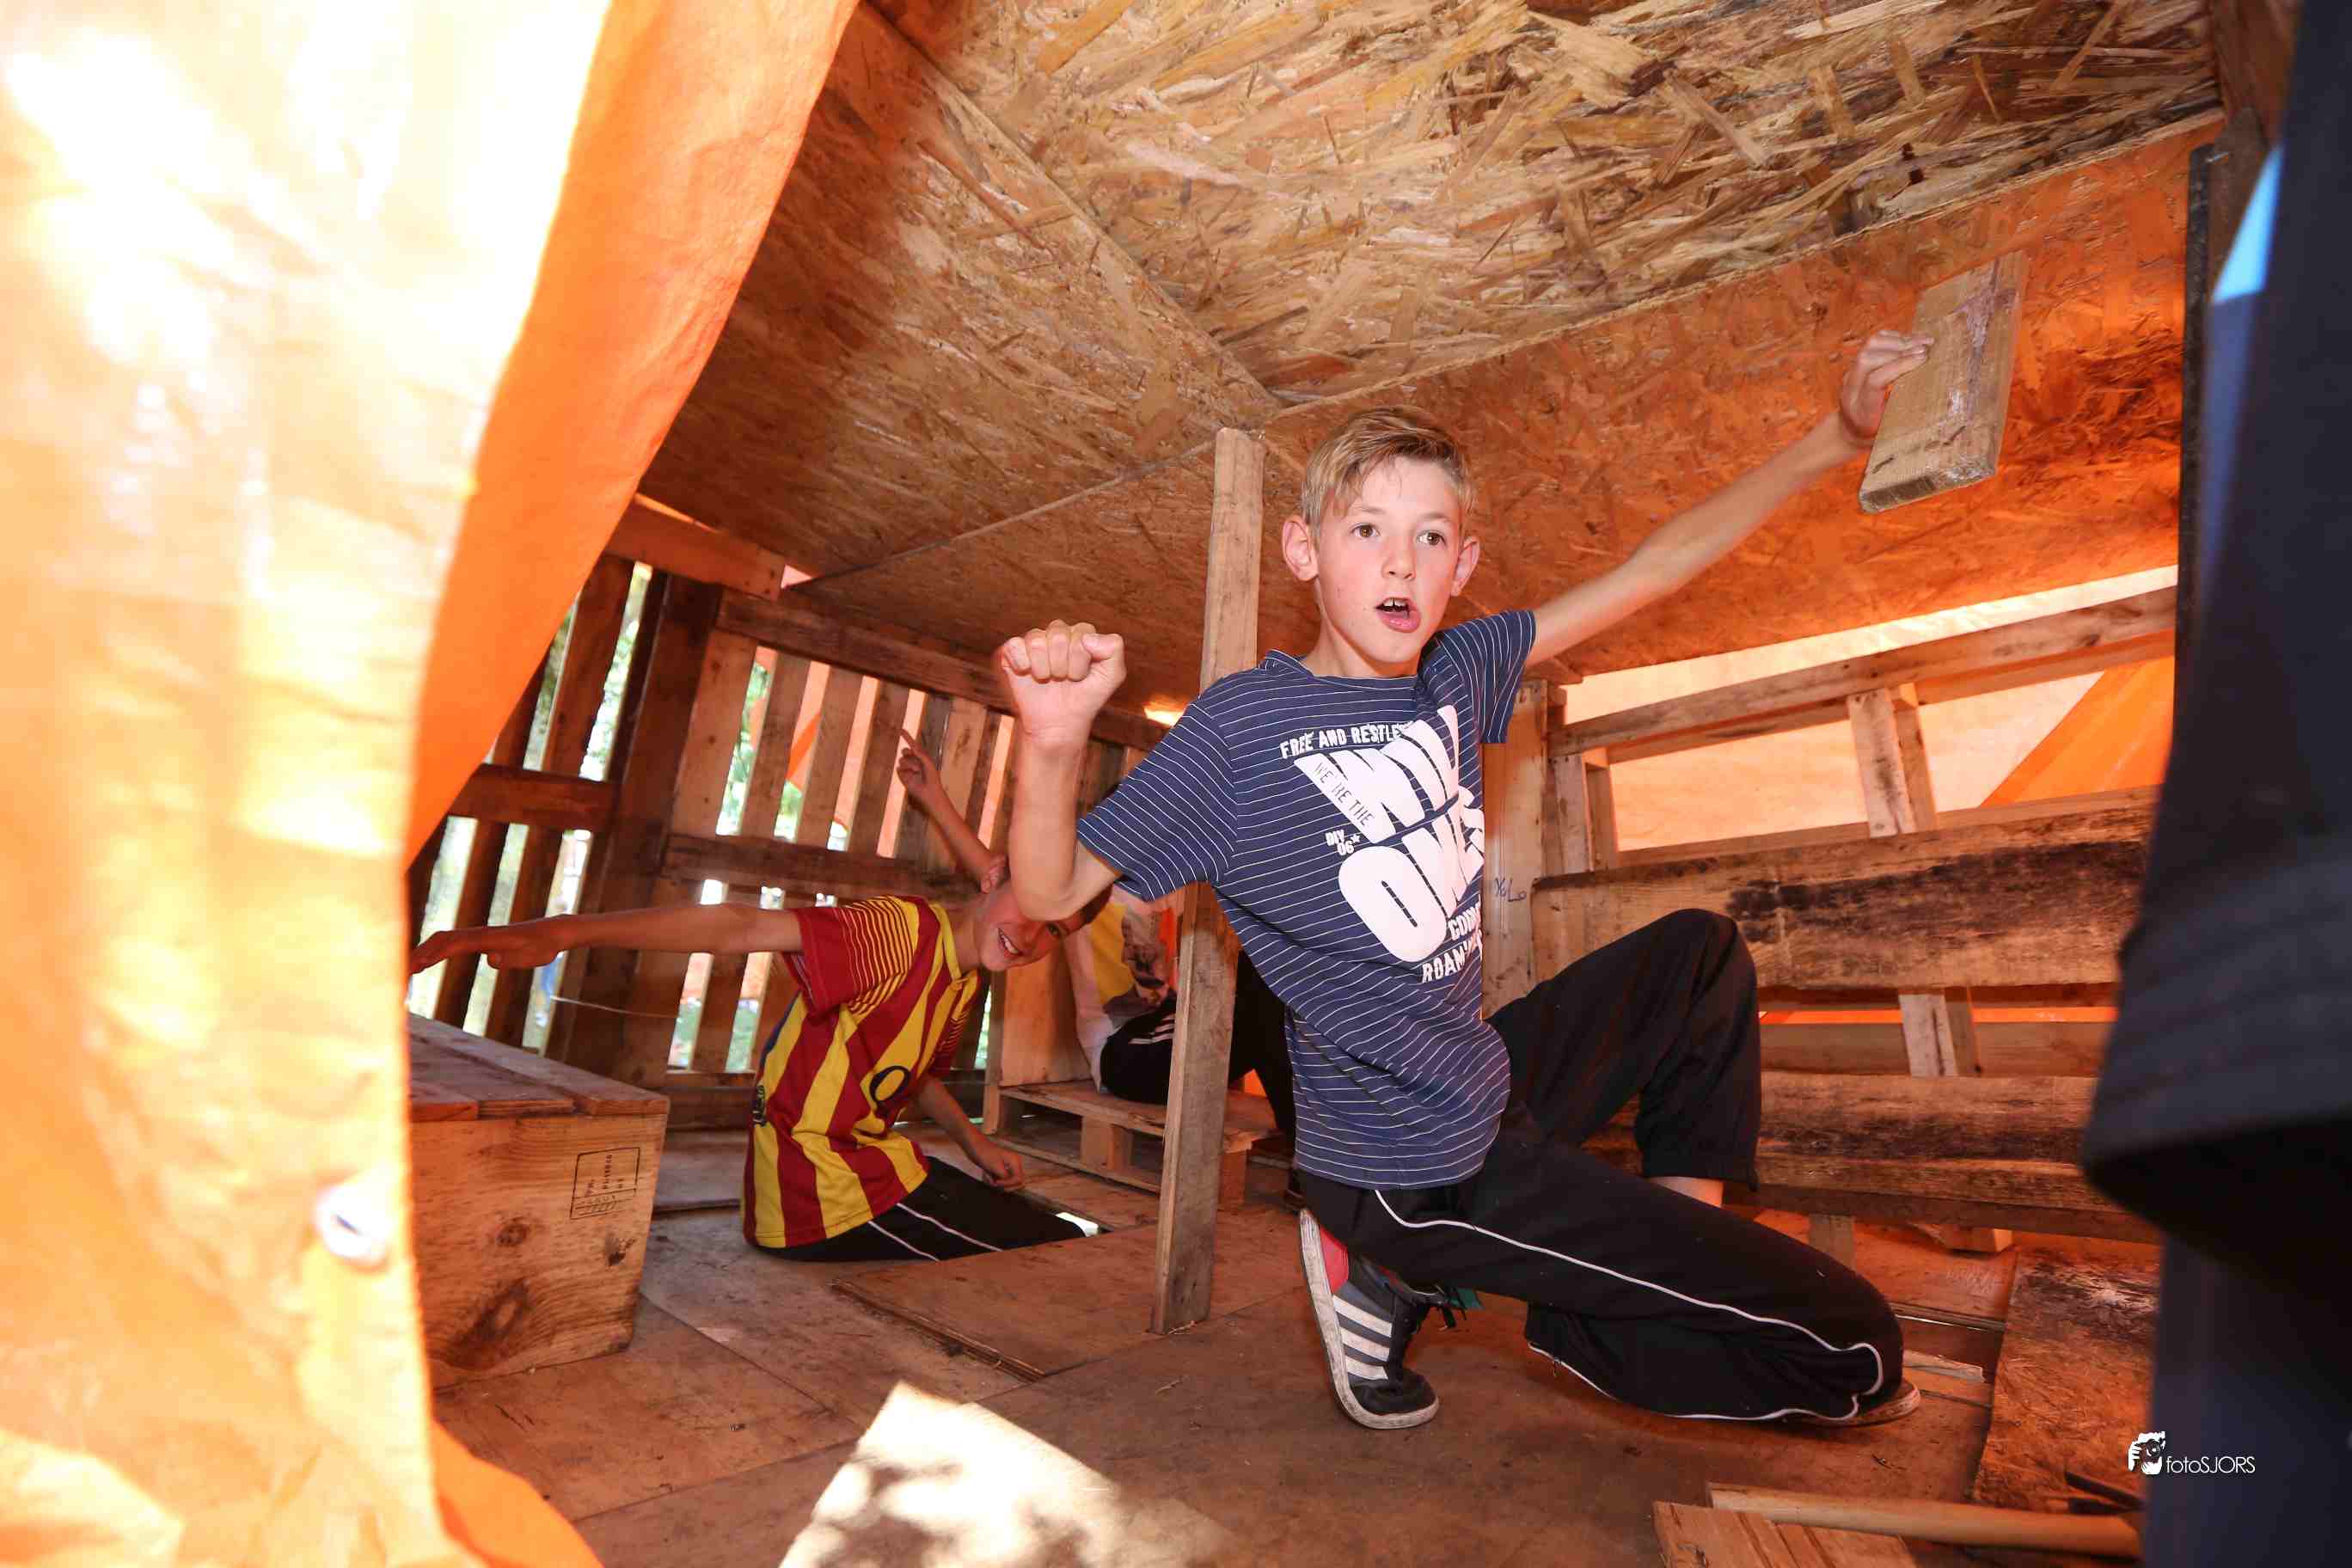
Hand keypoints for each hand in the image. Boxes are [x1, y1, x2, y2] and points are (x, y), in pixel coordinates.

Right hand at [409, 920, 565, 975]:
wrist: (553, 932)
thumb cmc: (543, 946)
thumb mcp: (531, 957)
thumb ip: (511, 959)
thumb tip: (490, 960)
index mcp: (488, 938)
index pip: (454, 944)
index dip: (434, 954)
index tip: (417, 966)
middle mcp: (479, 934)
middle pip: (441, 940)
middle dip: (419, 954)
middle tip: (401, 973)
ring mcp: (478, 936)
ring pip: (443, 940)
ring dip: (423, 952)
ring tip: (405, 970)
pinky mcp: (480, 940)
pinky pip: (451, 943)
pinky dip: (434, 951)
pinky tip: (425, 963)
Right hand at [895, 729, 943, 800]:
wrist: (929, 791)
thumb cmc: (932, 777)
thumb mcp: (928, 763)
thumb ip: (921, 754)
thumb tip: (912, 747)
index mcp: (920, 756)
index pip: (912, 745)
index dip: (907, 737)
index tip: (901, 729)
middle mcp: (913, 761)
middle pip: (904, 750)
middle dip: (908, 753)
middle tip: (914, 758)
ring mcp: (907, 768)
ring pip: (902, 760)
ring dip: (910, 764)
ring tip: (917, 771)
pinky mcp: (902, 775)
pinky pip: (899, 768)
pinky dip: (906, 771)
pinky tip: (912, 776)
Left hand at [969, 1137, 1024, 1188]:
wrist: (975, 1147)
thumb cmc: (985, 1154)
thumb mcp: (996, 1166)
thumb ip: (1005, 1177)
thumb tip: (1011, 1185)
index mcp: (1015, 1161)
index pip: (1018, 1179)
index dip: (1008, 1184)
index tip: (997, 1182)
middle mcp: (1014, 1165)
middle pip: (1015, 1183)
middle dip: (1003, 1185)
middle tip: (993, 1181)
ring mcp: (1008, 1168)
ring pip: (1007, 1183)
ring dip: (996, 1182)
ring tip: (987, 1176)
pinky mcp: (1001, 1171)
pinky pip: (1000, 1180)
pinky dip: (992, 1180)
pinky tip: (986, 1175)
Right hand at [998, 620, 1125, 747]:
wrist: (1059, 724)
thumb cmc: (1086, 697)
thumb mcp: (1112, 676)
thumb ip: (1113, 650)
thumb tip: (1087, 638)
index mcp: (1081, 633)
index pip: (1081, 636)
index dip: (1080, 662)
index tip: (1080, 677)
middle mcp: (1058, 632)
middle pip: (1058, 637)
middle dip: (1062, 667)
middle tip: (1063, 679)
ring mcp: (1035, 640)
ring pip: (1037, 642)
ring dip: (1044, 669)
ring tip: (1048, 679)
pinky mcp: (1013, 650)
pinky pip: (1014, 645)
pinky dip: (1022, 665)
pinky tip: (1027, 674)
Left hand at [1835, 329, 1931, 447]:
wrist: (1851, 430)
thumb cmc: (1877, 435)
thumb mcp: (1891, 434)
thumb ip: (1908, 418)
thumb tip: (1940, 403)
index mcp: (1861, 410)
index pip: (1875, 380)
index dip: (1899, 366)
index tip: (1923, 359)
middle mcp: (1851, 389)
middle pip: (1868, 358)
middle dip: (1900, 350)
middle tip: (1927, 350)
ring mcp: (1851, 374)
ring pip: (1869, 346)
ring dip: (1899, 341)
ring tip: (1925, 342)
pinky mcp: (1857, 364)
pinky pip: (1873, 342)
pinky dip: (1895, 337)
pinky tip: (1914, 340)